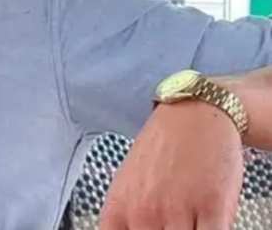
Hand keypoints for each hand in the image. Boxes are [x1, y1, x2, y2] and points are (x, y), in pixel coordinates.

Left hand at [98, 100, 244, 229]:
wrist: (195, 114)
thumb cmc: (163, 145)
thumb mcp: (129, 179)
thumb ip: (127, 214)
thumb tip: (130, 229)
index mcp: (119, 206)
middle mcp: (144, 212)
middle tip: (173, 221)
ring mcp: (177, 211)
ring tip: (191, 219)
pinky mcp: (212, 209)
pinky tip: (209, 221)